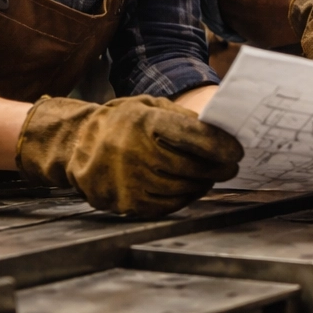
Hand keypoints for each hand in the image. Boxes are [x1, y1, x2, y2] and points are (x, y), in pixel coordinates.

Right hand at [16, 95, 243, 217]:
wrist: (75, 146)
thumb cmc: (120, 123)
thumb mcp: (148, 107)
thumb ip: (181, 118)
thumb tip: (218, 132)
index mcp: (144, 123)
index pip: (193, 136)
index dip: (220, 145)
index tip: (237, 151)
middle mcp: (135, 153)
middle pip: (192, 166)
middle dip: (217, 168)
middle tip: (231, 167)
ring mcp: (129, 181)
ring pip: (182, 188)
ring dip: (202, 183)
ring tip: (210, 176)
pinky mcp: (125, 203)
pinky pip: (166, 205)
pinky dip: (183, 197)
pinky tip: (189, 188)